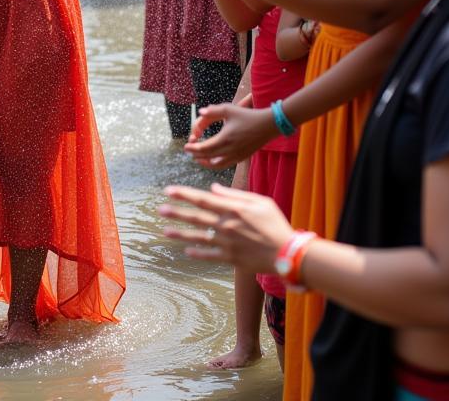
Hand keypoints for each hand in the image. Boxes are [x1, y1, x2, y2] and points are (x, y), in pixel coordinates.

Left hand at [158, 183, 292, 272]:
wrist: (288, 253)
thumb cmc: (276, 224)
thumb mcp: (260, 201)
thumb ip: (235, 195)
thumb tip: (214, 188)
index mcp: (233, 209)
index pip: (203, 199)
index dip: (184, 194)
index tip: (168, 190)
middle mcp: (227, 225)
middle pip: (196, 217)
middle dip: (176, 213)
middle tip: (160, 209)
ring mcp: (227, 243)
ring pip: (198, 237)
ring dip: (180, 234)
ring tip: (165, 231)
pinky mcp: (231, 259)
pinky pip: (210, 255)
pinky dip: (197, 253)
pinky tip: (186, 250)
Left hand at [184, 103, 278, 167]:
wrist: (268, 125)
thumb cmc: (247, 115)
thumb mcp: (228, 109)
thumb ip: (212, 111)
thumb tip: (200, 113)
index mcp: (225, 139)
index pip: (203, 149)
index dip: (193, 149)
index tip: (185, 146)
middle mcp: (230, 151)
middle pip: (207, 157)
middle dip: (196, 154)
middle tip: (188, 150)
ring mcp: (237, 156)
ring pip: (216, 165)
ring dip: (205, 162)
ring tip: (197, 157)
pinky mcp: (242, 158)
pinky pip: (225, 165)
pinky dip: (215, 164)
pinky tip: (211, 159)